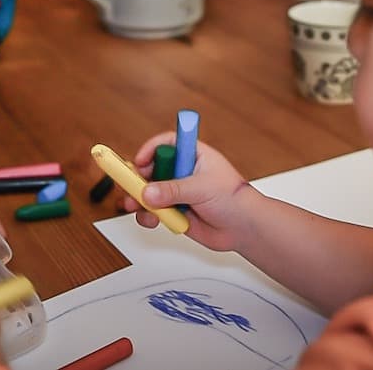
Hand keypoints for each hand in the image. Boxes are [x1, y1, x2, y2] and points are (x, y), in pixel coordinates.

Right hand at [123, 133, 262, 251]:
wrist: (244, 229)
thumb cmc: (234, 199)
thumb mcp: (202, 189)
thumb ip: (174, 190)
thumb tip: (149, 193)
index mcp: (193, 155)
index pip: (167, 143)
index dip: (151, 149)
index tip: (139, 160)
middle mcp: (183, 171)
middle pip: (152, 168)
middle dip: (138, 178)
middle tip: (128, 186)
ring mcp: (177, 192)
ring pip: (149, 191)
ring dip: (138, 199)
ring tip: (133, 207)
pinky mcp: (174, 211)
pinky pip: (152, 211)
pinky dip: (147, 216)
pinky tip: (150, 220)